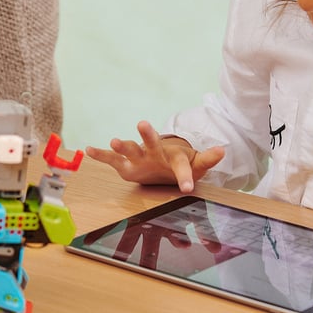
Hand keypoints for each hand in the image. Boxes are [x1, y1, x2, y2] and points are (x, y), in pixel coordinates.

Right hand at [85, 120, 223, 192]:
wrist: (164, 162)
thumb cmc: (181, 164)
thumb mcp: (197, 164)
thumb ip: (207, 159)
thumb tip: (223, 150)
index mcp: (174, 157)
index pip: (181, 166)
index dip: (184, 177)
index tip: (186, 188)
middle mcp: (155, 153)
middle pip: (152, 144)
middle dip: (147, 135)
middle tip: (142, 123)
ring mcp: (139, 156)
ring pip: (131, 148)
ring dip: (123, 145)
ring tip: (115, 140)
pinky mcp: (126, 164)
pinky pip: (112, 159)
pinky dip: (101, 154)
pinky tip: (88, 150)